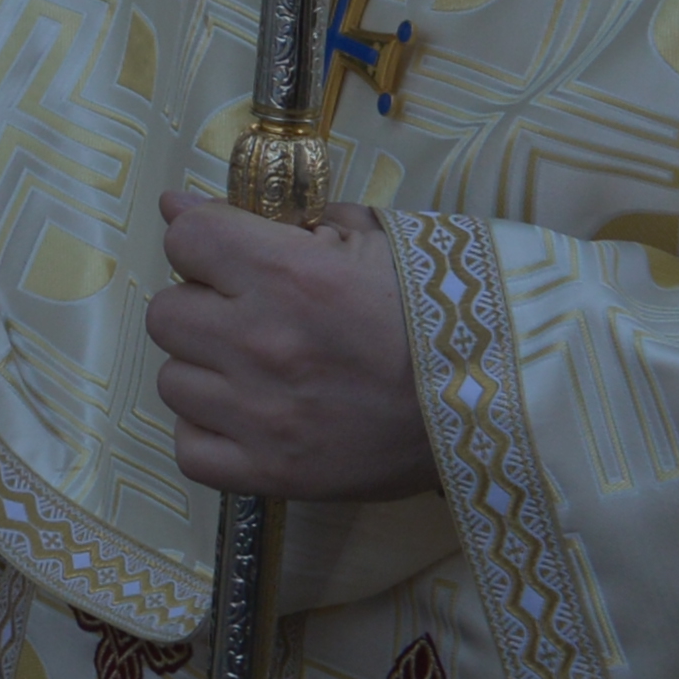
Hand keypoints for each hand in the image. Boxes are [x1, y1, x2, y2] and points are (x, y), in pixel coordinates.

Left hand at [148, 191, 435, 503]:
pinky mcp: (274, 474)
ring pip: (173, 381)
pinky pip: (188, 449)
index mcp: (290, 276)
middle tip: (254, 317)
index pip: (184, 237)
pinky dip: (210, 434)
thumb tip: (181, 205)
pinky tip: (250, 419)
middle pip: (168, 313)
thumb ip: (279, 220)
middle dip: (205, 307)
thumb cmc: (446, 313)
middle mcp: (263, 343)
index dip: (205, 242)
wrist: (511, 404)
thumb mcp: (376, 240)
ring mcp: (264, 415)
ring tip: (263, 372)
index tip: (232, 255)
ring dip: (209, 372)